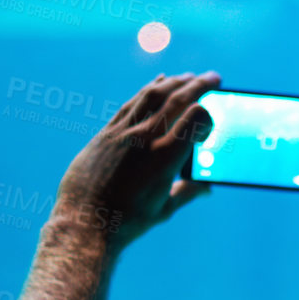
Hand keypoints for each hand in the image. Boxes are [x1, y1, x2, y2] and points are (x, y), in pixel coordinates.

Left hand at [55, 72, 220, 246]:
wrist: (84, 223)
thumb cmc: (127, 222)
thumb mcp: (165, 209)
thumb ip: (188, 192)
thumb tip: (207, 187)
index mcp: (165, 159)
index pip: (195, 118)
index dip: (208, 116)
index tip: (211, 123)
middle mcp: (144, 140)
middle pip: (176, 99)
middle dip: (199, 84)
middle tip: (214, 77)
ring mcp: (123, 133)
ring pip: (152, 95)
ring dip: (173, 82)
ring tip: (188, 77)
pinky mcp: (106, 133)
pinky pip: (130, 103)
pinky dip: (147, 90)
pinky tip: (158, 82)